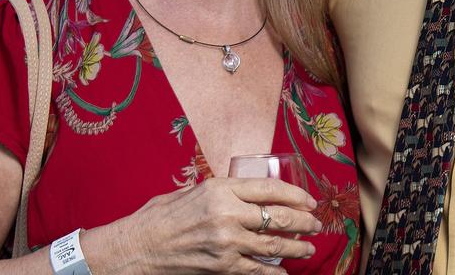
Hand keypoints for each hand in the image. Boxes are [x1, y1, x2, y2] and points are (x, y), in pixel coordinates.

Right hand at [105, 176, 322, 273]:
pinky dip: (274, 272)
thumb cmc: (162, 216)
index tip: (309, 201)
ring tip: (308, 247)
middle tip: (316, 224)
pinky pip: (256, 270)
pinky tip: (284, 271)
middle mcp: (227, 213)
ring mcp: (226, 242)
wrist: (137, 247)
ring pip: (273, 245)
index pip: (270, 188)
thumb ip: (225, 191)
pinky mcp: (222, 266)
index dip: (296, 195)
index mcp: (221, 188)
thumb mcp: (195, 191)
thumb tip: (251, 193)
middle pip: (279, 217)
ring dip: (296, 247)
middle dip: (304, 221)